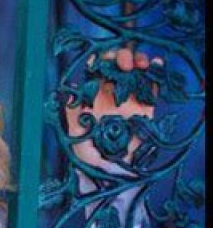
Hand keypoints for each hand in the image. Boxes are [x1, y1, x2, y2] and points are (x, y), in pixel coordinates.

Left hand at [64, 47, 162, 168]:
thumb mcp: (76, 137)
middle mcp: (110, 92)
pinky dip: (155, 71)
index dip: (100, 59)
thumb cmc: (89, 156)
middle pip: (116, 64)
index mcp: (92, 96)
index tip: (103, 60)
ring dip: (138, 60)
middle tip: (125, 65)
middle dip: (120, 56)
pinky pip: (152, 85)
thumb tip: (71, 96)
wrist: (113, 171)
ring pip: (135, 69)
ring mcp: (129, 98)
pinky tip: (155, 65)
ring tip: (141, 64)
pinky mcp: (146, 106)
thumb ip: (74, 118)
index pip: (96, 69)